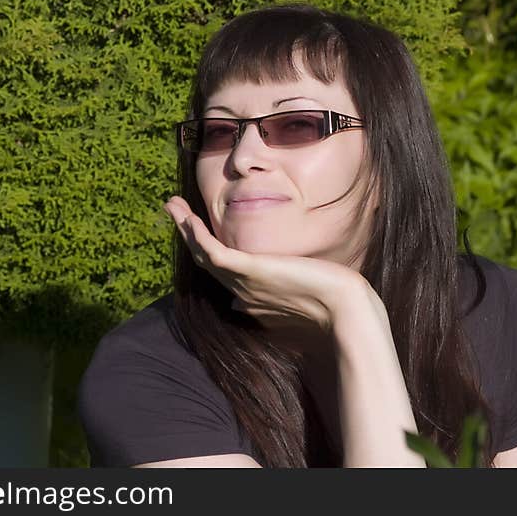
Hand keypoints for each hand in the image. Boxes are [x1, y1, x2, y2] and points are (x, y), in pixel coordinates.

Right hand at [163, 195, 370, 335]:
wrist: (344, 310)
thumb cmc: (334, 303)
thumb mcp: (304, 293)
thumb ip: (282, 291)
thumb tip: (261, 296)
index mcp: (254, 297)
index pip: (220, 271)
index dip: (203, 249)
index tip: (194, 230)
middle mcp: (243, 291)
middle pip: (205, 260)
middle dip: (187, 233)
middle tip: (173, 209)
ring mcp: (244, 283)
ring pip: (204, 254)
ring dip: (185, 228)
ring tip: (172, 205)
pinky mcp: (251, 272)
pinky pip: (215, 253)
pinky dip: (199, 237)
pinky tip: (189, 219)